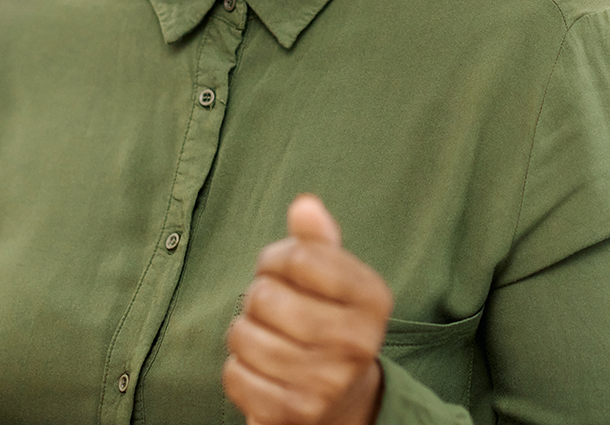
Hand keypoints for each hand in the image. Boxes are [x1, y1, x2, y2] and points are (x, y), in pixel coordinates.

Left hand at [224, 195, 392, 424]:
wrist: (341, 398)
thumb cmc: (328, 320)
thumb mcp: (333, 278)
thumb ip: (318, 241)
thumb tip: (305, 204)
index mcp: (373, 297)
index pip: (299, 257)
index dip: (273, 257)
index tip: (275, 267)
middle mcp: (359, 342)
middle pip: (267, 298)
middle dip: (256, 296)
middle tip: (267, 305)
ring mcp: (328, 382)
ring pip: (245, 336)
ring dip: (242, 332)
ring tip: (263, 334)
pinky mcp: (296, 413)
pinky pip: (236, 375)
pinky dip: (237, 366)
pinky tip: (258, 366)